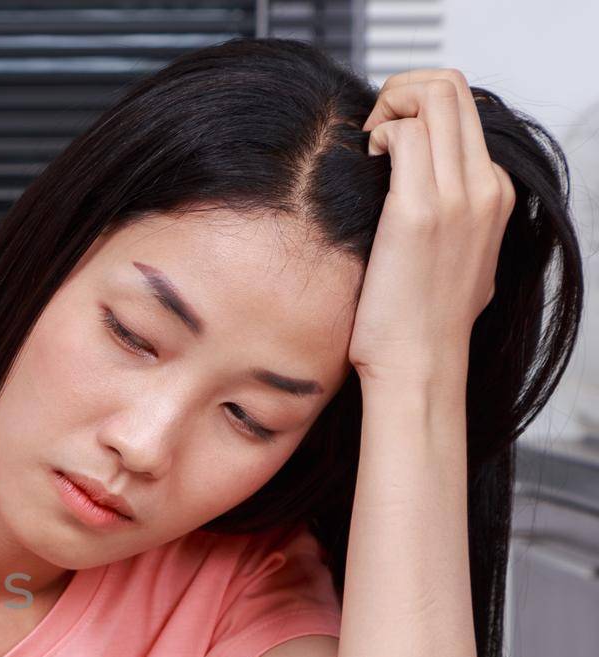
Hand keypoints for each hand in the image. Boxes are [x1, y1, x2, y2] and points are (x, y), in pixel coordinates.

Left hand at [348, 69, 515, 395]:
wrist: (420, 366)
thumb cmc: (420, 322)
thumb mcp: (455, 261)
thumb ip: (452, 220)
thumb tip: (418, 196)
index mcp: (493, 195)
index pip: (465, 110)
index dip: (420, 108)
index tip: (388, 139)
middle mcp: (483, 188)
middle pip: (453, 89)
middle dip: (403, 91)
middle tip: (373, 130)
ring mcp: (456, 197)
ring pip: (434, 97)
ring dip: (390, 107)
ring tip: (370, 147)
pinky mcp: (419, 211)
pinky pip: (405, 133)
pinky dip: (380, 134)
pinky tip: (365, 163)